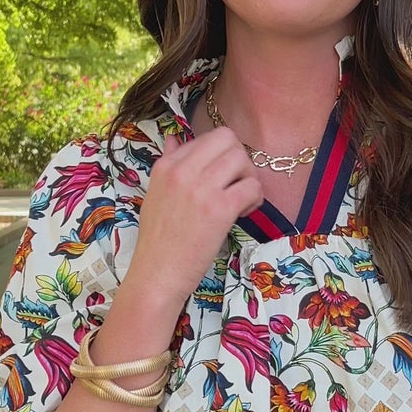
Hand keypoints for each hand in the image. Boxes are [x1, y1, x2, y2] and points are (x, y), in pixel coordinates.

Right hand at [131, 129, 264, 308]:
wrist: (157, 274)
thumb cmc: (158, 241)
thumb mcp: (156, 195)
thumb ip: (169, 165)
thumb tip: (175, 139)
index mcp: (166, 165)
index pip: (207, 137)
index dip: (222, 156)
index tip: (221, 179)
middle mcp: (182, 170)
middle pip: (227, 139)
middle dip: (239, 160)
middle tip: (237, 185)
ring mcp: (201, 188)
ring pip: (241, 158)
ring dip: (249, 178)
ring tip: (241, 201)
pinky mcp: (219, 208)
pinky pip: (252, 186)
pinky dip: (255, 198)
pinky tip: (244, 213)